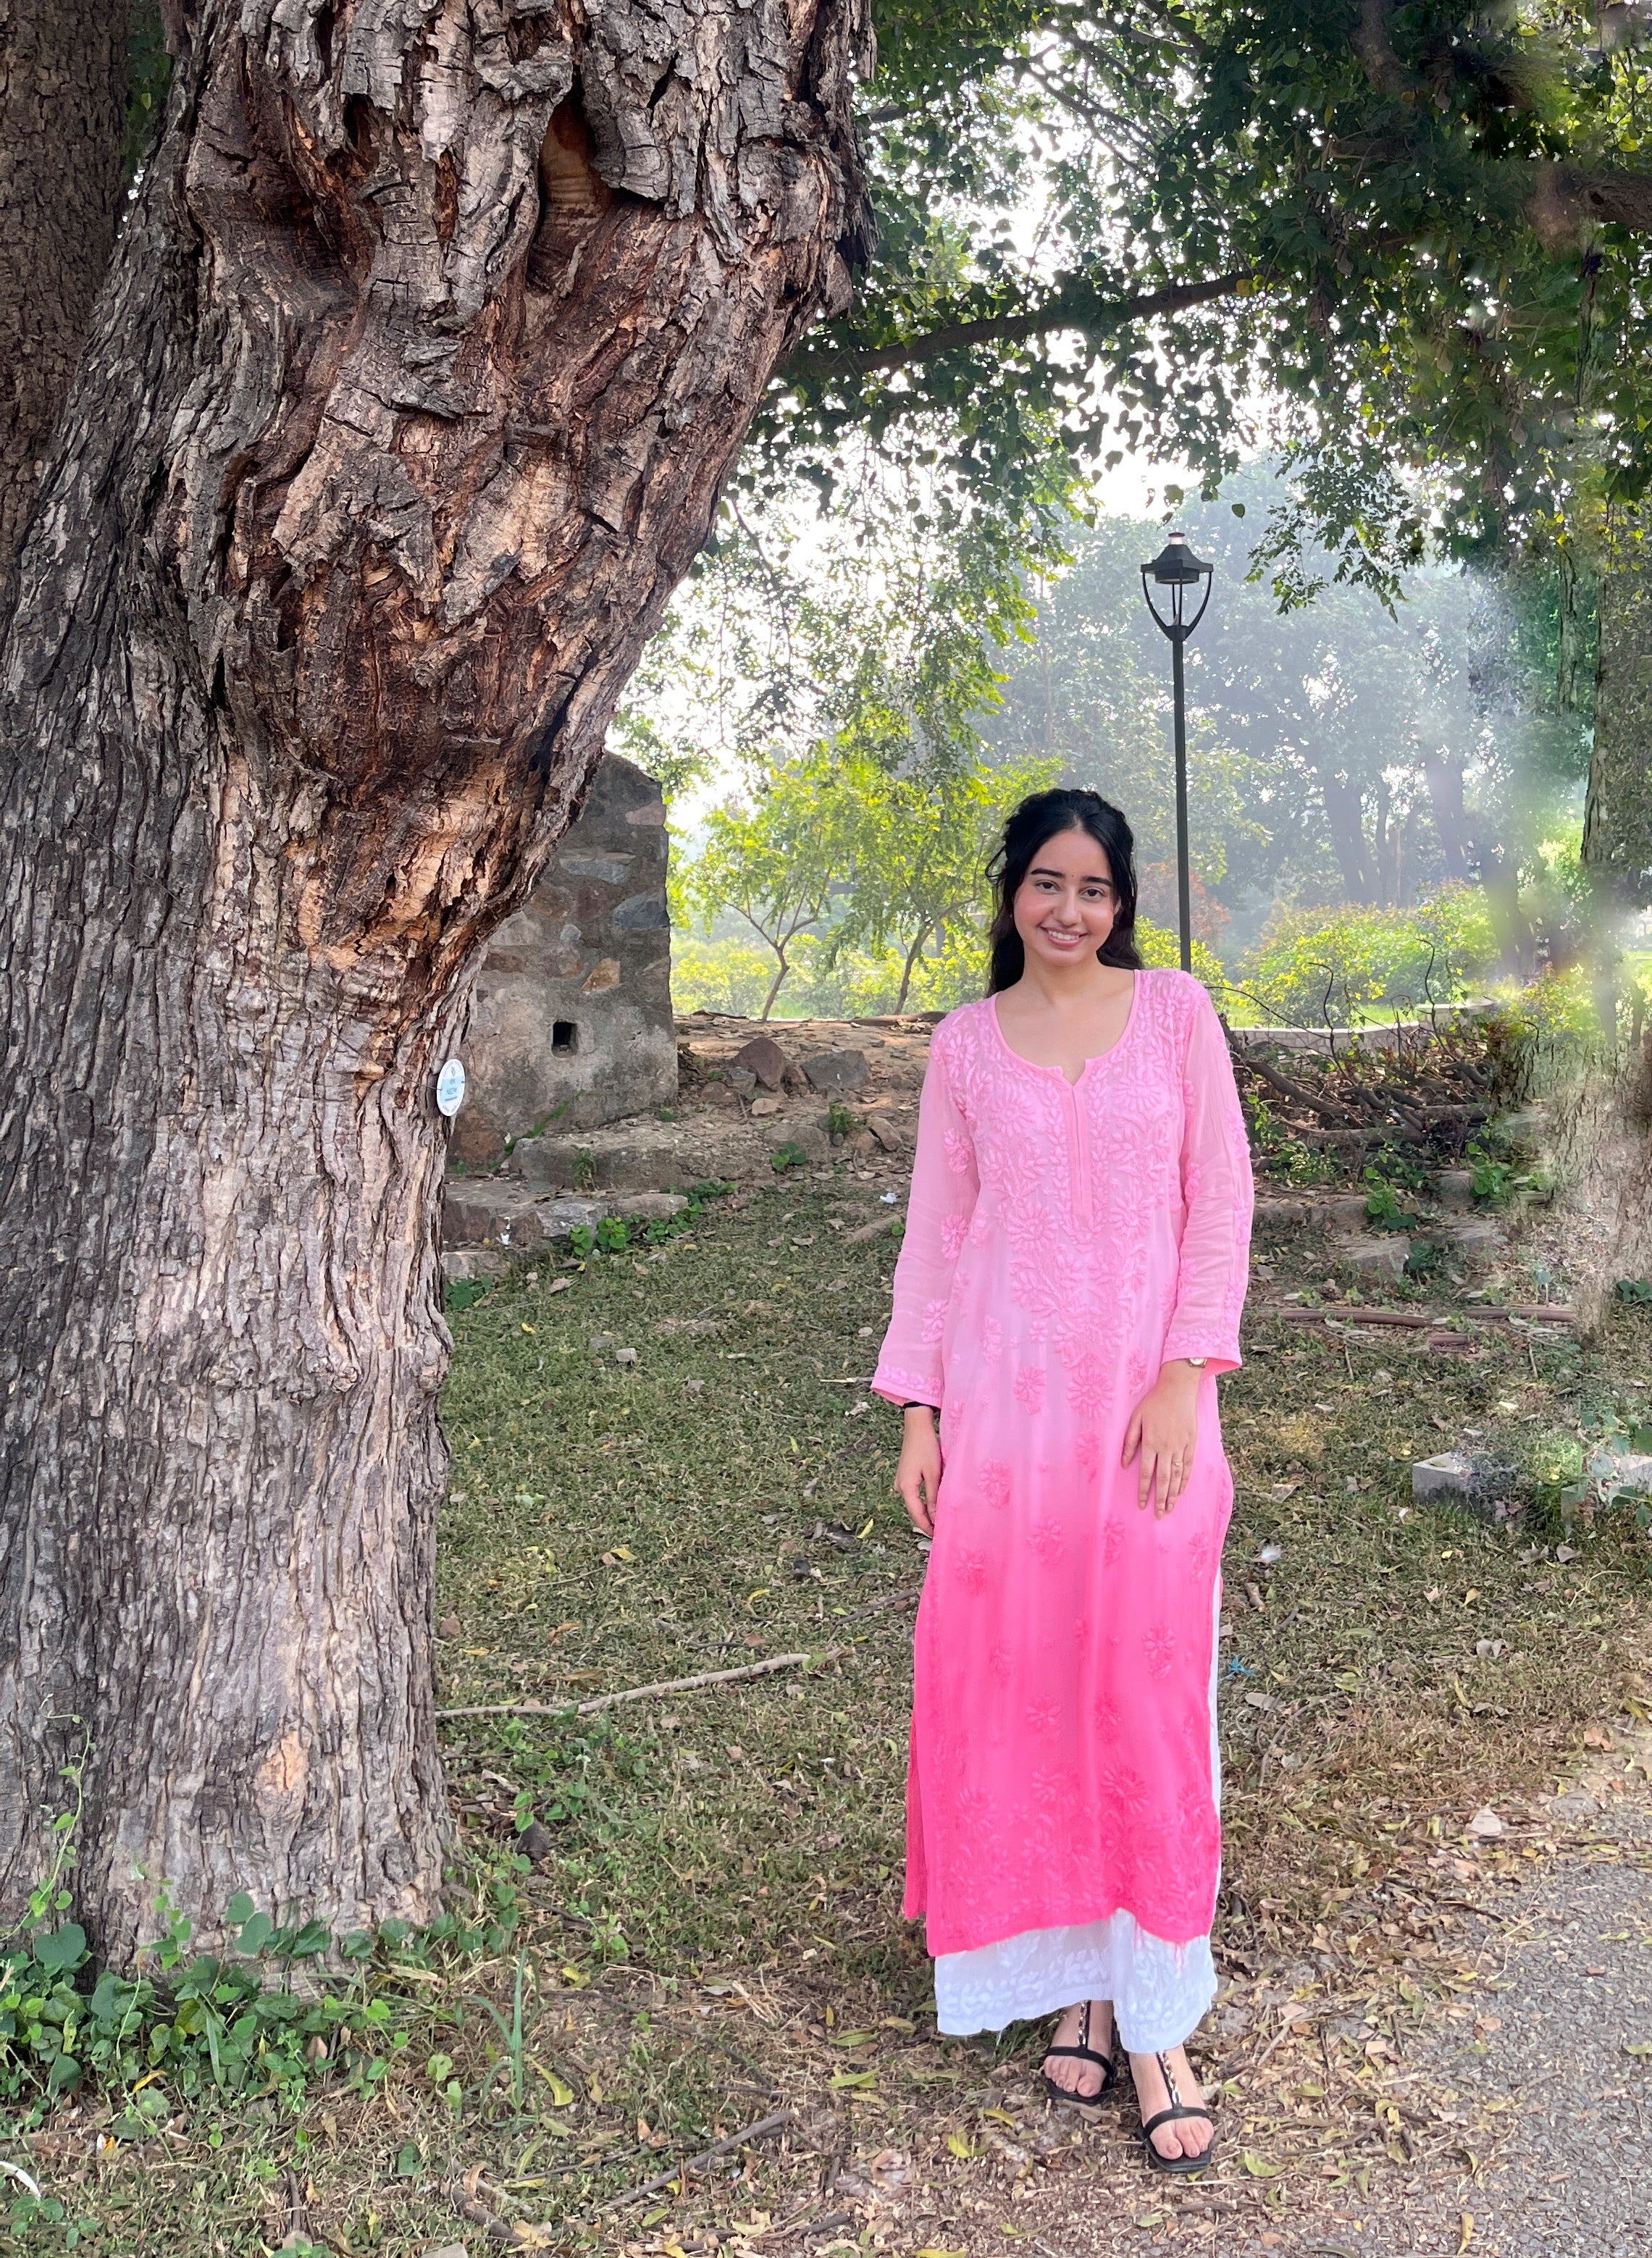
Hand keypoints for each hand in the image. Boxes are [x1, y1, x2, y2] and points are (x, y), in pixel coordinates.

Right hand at [895, 1406, 941, 1535]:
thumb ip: (933, 1497)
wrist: (916, 1427)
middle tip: (940, 1532)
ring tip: (939, 1521)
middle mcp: (900, 1486)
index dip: (927, 1527)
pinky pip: (913, 1495)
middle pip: (914, 1510)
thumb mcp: (934, 1474)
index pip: (917, 1514)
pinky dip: (922, 1502)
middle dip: (926, 1522)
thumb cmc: (926, 1447)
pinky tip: (932, 1506)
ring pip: (914, 1503)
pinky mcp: (904, 1476)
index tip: (937, 1537)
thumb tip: (935, 1517)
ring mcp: (901, 1481)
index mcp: (906, 1487)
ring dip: (925, 1512)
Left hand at [1122, 1362, 1201, 1517]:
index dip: (1143, 1490)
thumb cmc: (1153, 1403)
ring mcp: (1180, 1446)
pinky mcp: (1191, 1443)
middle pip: (1163, 1480)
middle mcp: (1166, 1448)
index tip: (1142, 1504)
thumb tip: (1125, 1463)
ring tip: (1170, 1509)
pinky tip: (1182, 1491)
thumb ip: (1129, 1441)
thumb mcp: (1135, 1418)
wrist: (1177, 1389)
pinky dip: (1185, 1480)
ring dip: (1173, 1495)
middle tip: (1159, 1516)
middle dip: (1160, 1499)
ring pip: (1177, 1476)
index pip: (1145, 1473)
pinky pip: (1188, 1466)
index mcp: (1150, 1442)